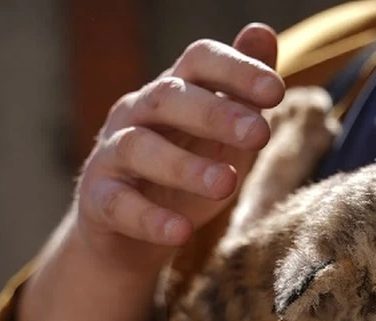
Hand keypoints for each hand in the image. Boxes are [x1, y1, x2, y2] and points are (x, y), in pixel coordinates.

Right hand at [75, 22, 284, 272]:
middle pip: (169, 98)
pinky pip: (119, 204)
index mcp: (173, 91)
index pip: (199, 61)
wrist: (129, 234)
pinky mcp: (97, 200)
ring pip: (140, 148)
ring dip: (185, 166)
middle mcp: (137, 114)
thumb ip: (241, 91)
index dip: (236, 70)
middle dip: (216, 113)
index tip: (277, 92)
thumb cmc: (184, 174)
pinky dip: (149, 219)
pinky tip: (180, 233)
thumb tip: (262, 31)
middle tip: (260, 134)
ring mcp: (112, 155)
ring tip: (227, 184)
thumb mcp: (220, 134)